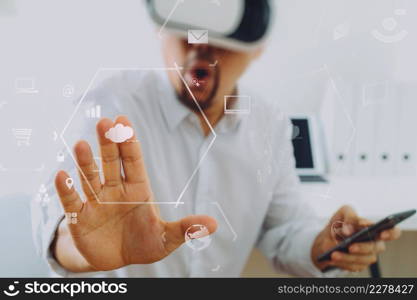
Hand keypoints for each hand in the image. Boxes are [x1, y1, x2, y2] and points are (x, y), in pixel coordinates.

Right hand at [55, 116, 216, 270]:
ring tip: (80, 145)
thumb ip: (186, 229)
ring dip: (85, 162)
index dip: (128, 142)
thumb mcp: (167, 239)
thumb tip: (214, 224)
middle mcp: (115, 189)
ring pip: (90, 177)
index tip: (123, 121)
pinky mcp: (79, 217)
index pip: (133, 161)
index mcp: (138, 189)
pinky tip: (62, 176)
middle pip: (111, 163)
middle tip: (105, 122)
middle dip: (108, 144)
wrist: (118, 261)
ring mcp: (96, 201)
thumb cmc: (145, 244)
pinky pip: (72, 201)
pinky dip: (67, 190)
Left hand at [311, 205, 400, 271]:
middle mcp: (375, 244)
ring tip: (334, 254)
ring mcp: (367, 256)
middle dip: (362, 247)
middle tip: (350, 246)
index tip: (381, 233)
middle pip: (375, 248)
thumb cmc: (341, 222)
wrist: (328, 236)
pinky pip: (353, 266)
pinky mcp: (358, 265)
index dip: (391, 233)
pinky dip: (341, 262)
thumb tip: (349, 230)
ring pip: (363, 260)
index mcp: (376, 229)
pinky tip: (332, 259)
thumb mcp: (343, 212)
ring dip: (347, 257)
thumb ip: (349, 216)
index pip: (393, 232)